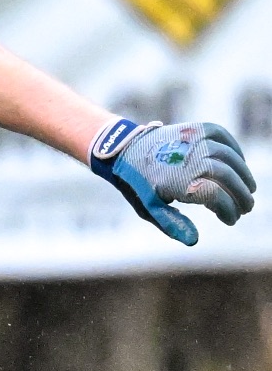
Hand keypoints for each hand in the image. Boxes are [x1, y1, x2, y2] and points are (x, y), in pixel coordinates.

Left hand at [90, 118, 255, 246]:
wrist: (123, 151)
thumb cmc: (138, 185)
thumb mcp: (150, 208)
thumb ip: (172, 224)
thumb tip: (194, 241)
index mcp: (180, 182)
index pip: (217, 198)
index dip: (228, 210)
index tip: (231, 219)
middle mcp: (192, 159)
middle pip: (228, 178)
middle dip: (241, 195)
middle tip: (246, 207)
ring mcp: (195, 141)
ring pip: (230, 157)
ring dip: (243, 174)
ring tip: (248, 189)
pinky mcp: (196, 129)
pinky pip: (223, 136)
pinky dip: (235, 150)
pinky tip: (240, 163)